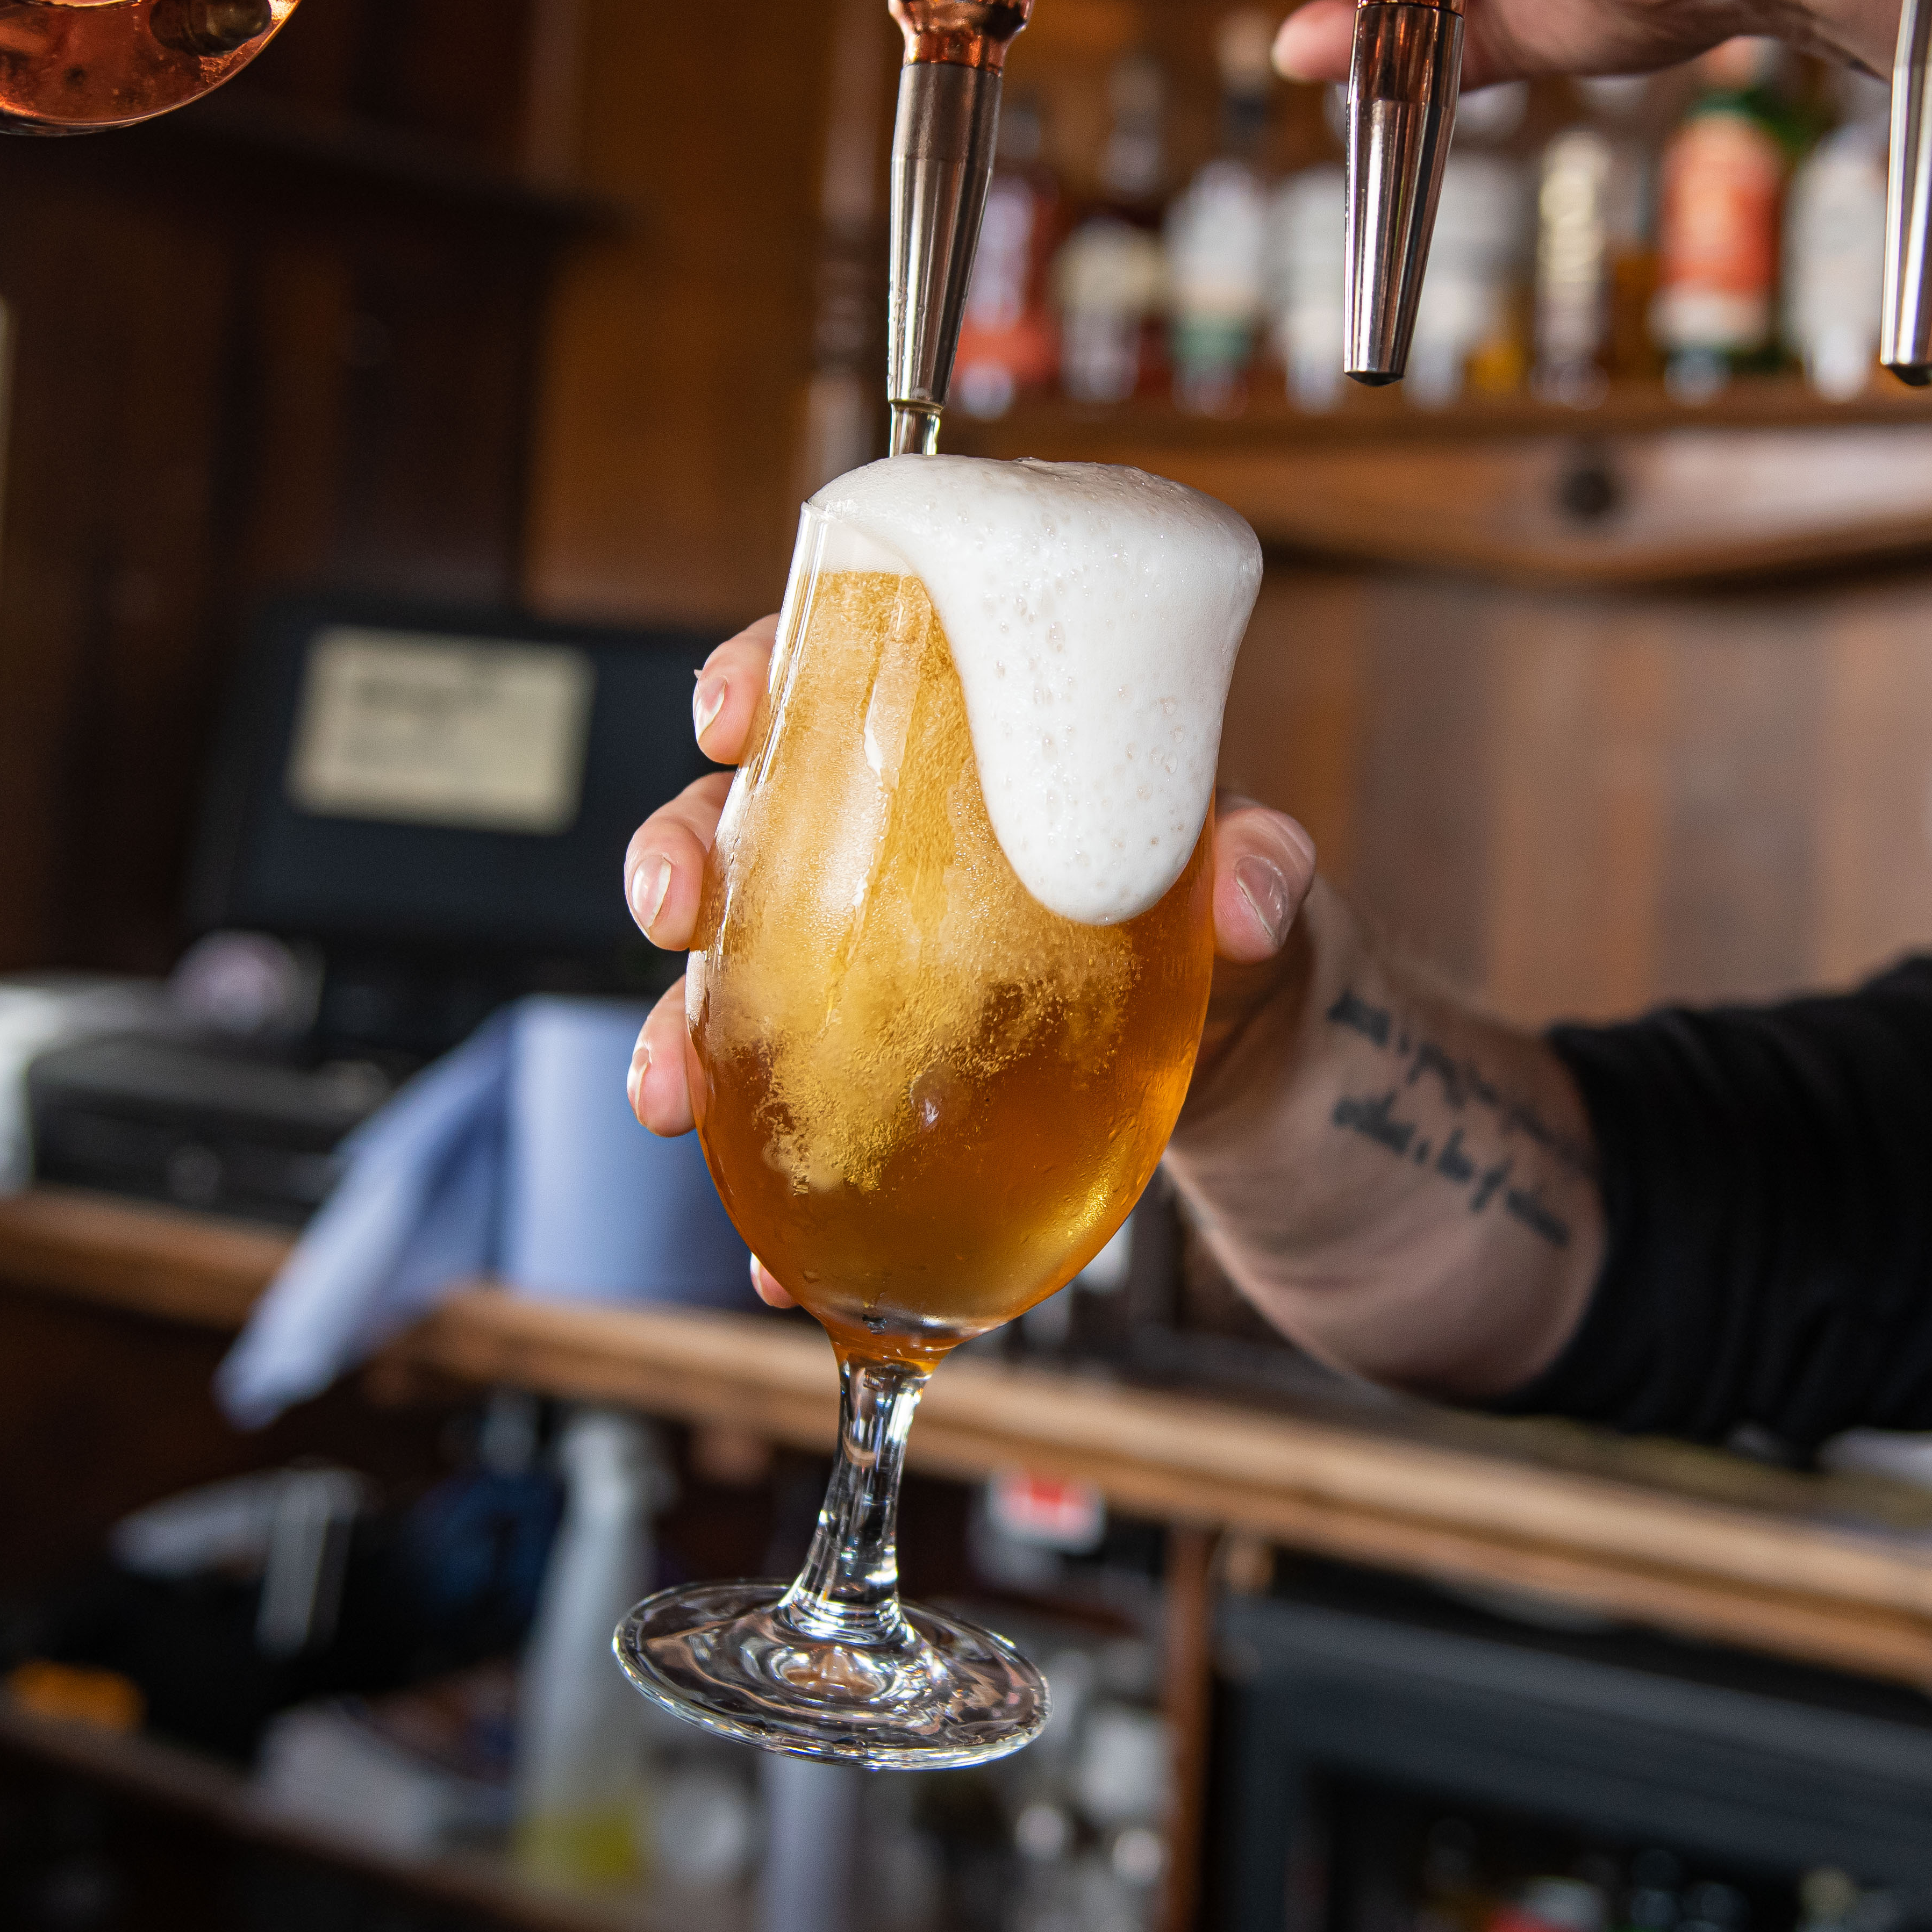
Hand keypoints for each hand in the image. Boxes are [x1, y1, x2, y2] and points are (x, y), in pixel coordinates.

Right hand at [619, 615, 1318, 1305]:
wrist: (1237, 1066)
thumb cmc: (1220, 919)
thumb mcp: (1255, 874)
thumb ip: (1261, 863)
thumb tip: (1245, 901)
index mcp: (951, 748)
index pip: (827, 672)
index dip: (754, 676)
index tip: (730, 717)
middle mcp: (876, 842)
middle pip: (735, 818)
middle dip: (674, 855)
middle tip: (675, 906)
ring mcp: (857, 964)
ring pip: (728, 977)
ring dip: (675, 1034)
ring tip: (669, 1095)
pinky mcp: (869, 1078)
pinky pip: (790, 1123)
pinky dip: (771, 1196)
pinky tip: (774, 1259)